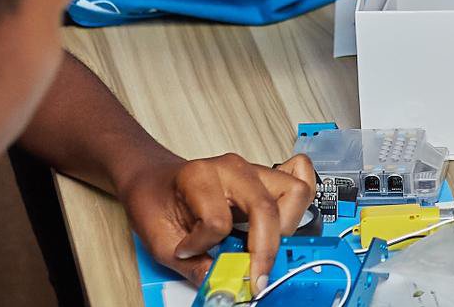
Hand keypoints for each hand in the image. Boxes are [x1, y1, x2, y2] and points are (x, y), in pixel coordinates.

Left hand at [119, 151, 317, 285]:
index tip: (189, 253)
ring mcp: (253, 171)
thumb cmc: (155, 200)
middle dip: (265, 249)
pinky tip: (283, 226)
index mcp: (200, 177)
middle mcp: (232, 168)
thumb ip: (193, 266)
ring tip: (265, 249)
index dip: (204, 246)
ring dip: (287, 228)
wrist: (154, 180)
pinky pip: (300, 183)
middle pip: (267, 208)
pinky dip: (299, 207)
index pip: (218, 221)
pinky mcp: (265, 179)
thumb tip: (223, 285)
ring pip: (295, 192)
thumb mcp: (159, 239)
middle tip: (255, 275)